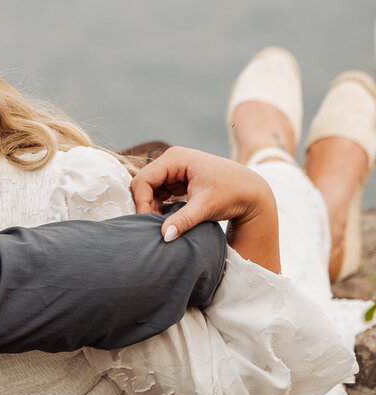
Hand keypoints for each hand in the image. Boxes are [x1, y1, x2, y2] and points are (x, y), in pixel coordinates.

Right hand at [130, 146, 279, 273]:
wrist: (252, 192)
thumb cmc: (231, 194)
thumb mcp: (206, 207)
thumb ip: (183, 221)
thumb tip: (164, 236)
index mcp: (175, 158)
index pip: (144, 180)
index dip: (142, 203)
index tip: (148, 224)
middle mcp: (172, 160)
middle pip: (145, 184)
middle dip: (147, 206)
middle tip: (153, 228)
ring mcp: (176, 169)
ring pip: (152, 189)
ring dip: (154, 207)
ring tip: (162, 226)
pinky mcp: (180, 179)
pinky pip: (162, 193)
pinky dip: (162, 207)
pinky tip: (169, 220)